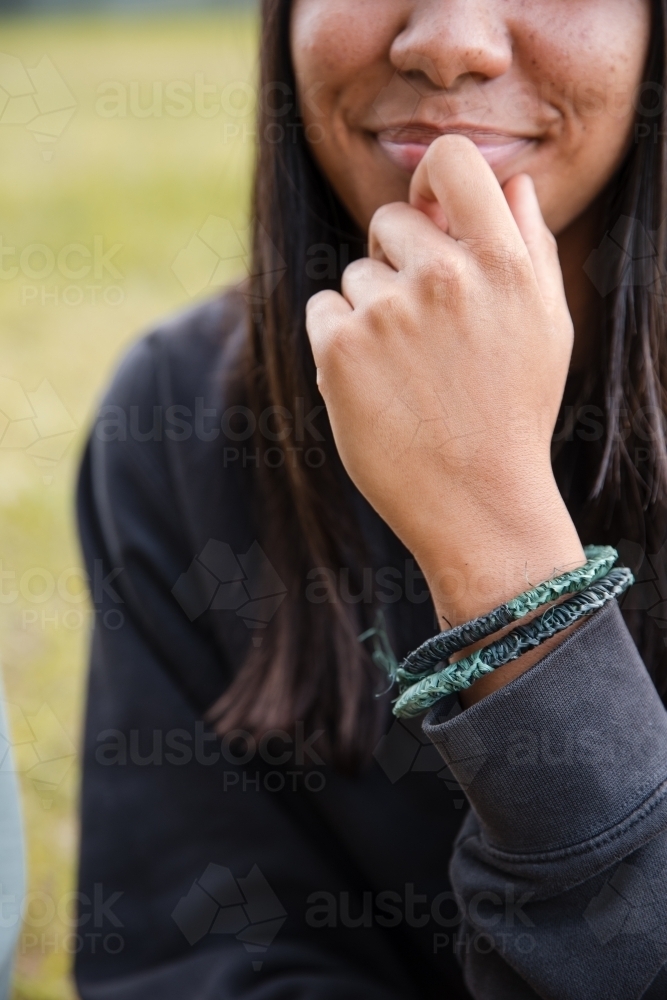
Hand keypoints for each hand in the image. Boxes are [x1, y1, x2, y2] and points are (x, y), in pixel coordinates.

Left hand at [306, 135, 584, 626]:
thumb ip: (531, 246)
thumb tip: (515, 183)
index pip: (453, 161)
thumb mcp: (547, 327)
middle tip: (421, 326)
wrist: (476, 500)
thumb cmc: (514, 412)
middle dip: (398, 260)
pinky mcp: (340, 349)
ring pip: (355, 274)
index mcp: (502, 262)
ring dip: (370, 309)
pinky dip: (337, 338)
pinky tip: (372, 381)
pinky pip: (322, 309)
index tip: (428, 210)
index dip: (432, 178)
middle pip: (390, 221)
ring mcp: (387, 312)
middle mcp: (444, 276)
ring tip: (404, 370)